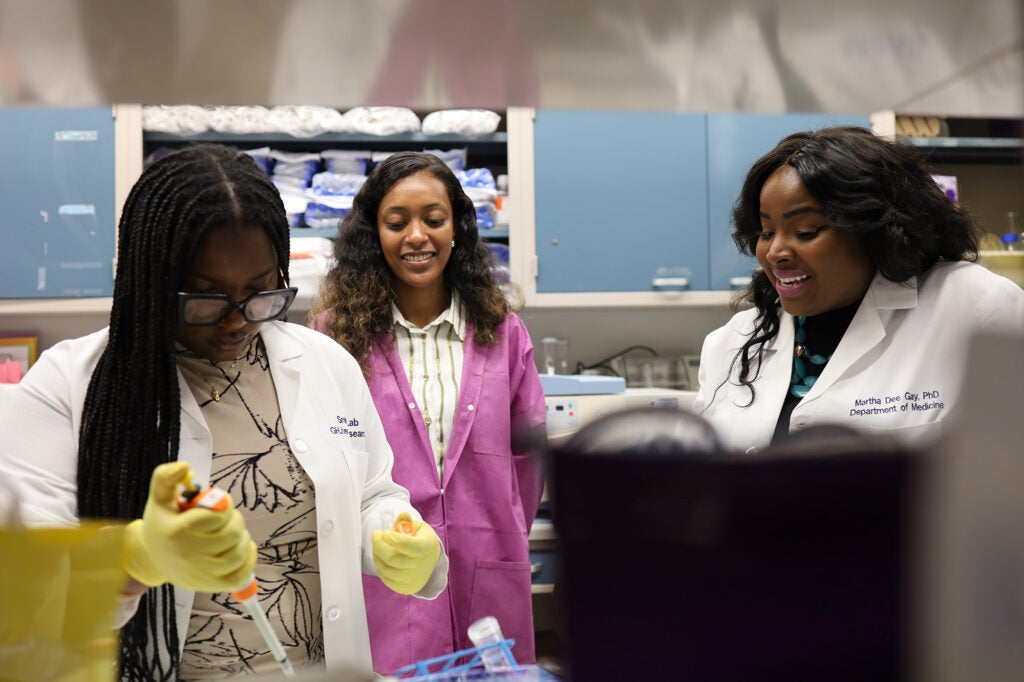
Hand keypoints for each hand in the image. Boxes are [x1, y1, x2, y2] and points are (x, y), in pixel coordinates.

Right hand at [121, 461, 256, 592]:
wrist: (152, 559)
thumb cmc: (163, 524)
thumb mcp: (159, 498)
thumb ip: (166, 476)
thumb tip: (184, 466)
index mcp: (178, 531)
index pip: (217, 514)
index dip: (222, 503)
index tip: (214, 502)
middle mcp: (190, 555)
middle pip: (232, 533)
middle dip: (232, 519)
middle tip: (223, 518)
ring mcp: (202, 574)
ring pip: (239, 552)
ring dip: (241, 537)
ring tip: (229, 532)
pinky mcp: (212, 585)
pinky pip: (242, 575)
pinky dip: (248, 559)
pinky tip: (241, 546)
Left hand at [372, 512, 441, 594]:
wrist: (429, 558)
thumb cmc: (420, 539)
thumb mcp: (417, 526)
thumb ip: (407, 522)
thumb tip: (403, 515)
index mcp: (427, 546)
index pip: (411, 546)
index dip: (394, 540)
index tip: (383, 532)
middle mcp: (423, 564)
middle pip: (394, 559)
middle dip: (379, 546)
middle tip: (376, 535)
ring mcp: (416, 578)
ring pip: (388, 571)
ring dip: (377, 557)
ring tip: (377, 547)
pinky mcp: (408, 587)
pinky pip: (389, 581)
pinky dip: (381, 569)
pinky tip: (381, 559)